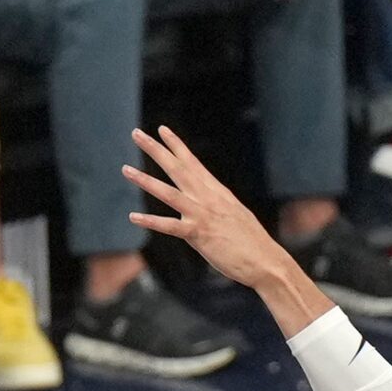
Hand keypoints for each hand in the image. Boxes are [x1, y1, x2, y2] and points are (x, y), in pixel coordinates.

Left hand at [124, 125, 293, 291]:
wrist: (265, 260)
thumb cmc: (251, 242)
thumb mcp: (234, 214)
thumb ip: (218, 206)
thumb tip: (210, 202)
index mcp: (216, 191)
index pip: (192, 163)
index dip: (176, 145)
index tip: (162, 129)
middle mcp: (207, 197)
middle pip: (177, 168)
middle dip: (156, 150)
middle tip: (137, 133)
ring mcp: (202, 214)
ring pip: (168, 193)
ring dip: (145, 180)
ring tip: (126, 169)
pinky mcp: (198, 234)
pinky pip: (170, 226)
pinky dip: (151, 221)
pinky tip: (133, 217)